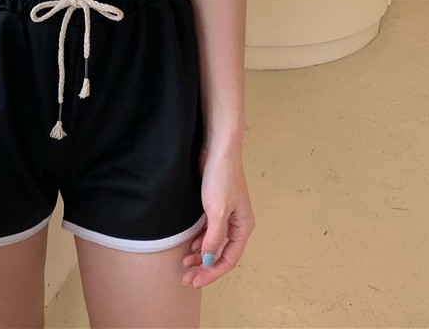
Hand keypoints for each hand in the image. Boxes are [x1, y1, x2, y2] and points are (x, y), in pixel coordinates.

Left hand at [181, 144, 254, 287]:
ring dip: (200, 255)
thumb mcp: (216, 211)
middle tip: (186, 278)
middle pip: (221, 253)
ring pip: (214, 243)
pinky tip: (190, 245)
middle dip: (204, 267)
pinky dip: (199, 240)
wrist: (217, 149)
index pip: (229, 259)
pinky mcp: (215, 205)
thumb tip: (208, 261)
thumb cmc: (221, 177)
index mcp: (243, 227)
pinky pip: (208, 231)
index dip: (212, 273)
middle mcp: (237, 223)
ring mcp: (226, 214)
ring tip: (185, 263)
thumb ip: (213, 238)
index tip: (195, 281)